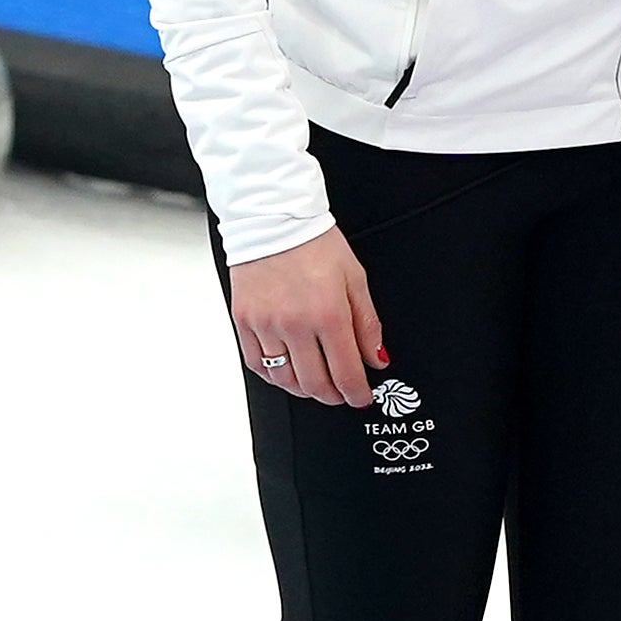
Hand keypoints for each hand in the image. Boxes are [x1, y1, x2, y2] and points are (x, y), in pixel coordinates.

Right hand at [228, 225, 384, 405]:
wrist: (274, 222)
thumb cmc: (317, 245)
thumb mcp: (356, 279)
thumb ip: (367, 323)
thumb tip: (376, 358)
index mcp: (327, 314)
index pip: (345, 371)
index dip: (356, 393)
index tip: (362, 398)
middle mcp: (294, 325)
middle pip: (314, 383)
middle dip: (333, 396)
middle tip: (343, 395)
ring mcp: (265, 326)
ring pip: (284, 380)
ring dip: (305, 390)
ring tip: (318, 385)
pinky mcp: (244, 323)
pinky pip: (257, 365)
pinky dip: (275, 376)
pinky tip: (288, 373)